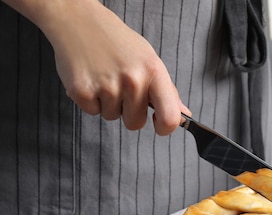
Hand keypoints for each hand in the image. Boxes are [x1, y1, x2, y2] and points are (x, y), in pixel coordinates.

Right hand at [9, 0, 187, 134]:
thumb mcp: (148, 59)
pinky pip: (92, 112)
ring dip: (108, 103)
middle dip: (129, 111)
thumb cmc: (117, 41)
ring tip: (104, 76)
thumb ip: (167, 91)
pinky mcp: (81, 90)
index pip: (170, 117)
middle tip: (120, 86)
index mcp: (154, 71)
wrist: (77, 20)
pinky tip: (91, 77)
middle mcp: (132, 80)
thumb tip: (184, 115)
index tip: (158, 124)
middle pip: (135, 123)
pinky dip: (90, 100)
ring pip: (112, 117)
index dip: (165, 128)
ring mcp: (106, 86)